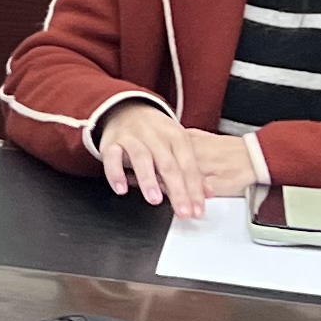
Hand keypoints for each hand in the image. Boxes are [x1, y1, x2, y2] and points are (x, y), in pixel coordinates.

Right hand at [94, 105, 259, 212]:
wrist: (126, 109)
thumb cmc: (155, 133)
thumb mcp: (177, 145)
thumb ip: (191, 170)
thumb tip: (208, 194)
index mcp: (176, 137)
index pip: (188, 165)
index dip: (194, 189)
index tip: (197, 210)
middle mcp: (155, 136)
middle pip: (168, 164)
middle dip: (177, 190)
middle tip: (182, 211)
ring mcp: (133, 137)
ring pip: (141, 158)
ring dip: (148, 180)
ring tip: (155, 200)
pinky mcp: (112, 142)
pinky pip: (112, 157)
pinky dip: (115, 173)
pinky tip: (121, 189)